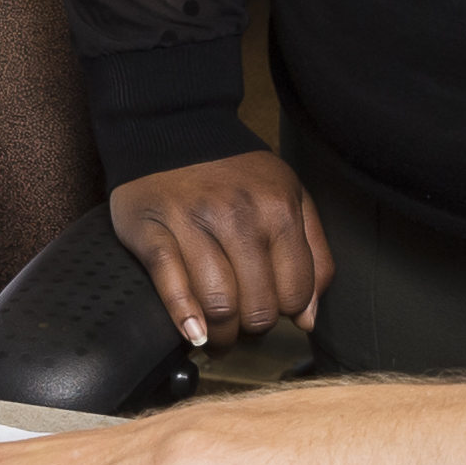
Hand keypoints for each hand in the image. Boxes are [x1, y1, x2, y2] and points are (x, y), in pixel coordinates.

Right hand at [106, 151, 325, 352]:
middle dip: (252, 329)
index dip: (286, 312)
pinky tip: (193, 332)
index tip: (272, 310)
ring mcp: (193, 224)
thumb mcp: (289, 196)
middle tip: (241, 326)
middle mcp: (238, 216)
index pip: (295, 292)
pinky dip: (184, 317)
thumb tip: (308, 317)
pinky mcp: (153, 231)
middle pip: (257, 306)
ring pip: (218, 304)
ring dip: (221, 335)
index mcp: (277, 209)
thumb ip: (312, 254)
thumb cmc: (232, 171)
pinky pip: (172, 285)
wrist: (170, 129)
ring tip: (217, 336)